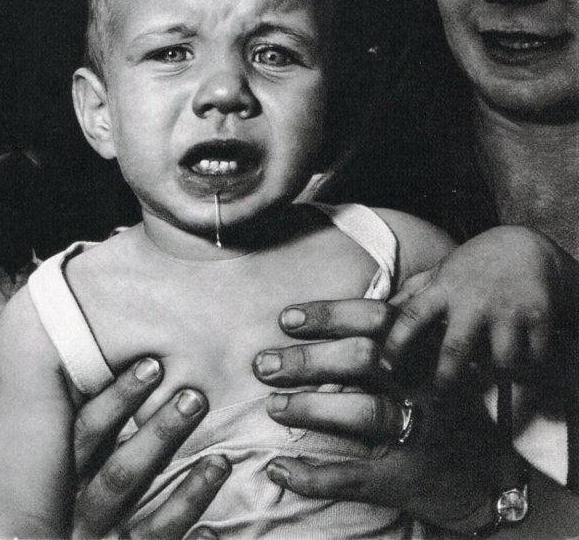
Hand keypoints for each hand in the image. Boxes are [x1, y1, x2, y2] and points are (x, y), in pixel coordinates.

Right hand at [72, 357, 228, 538]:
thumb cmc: (72, 501)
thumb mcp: (70, 465)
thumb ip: (90, 431)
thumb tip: (136, 365)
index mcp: (65, 481)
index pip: (87, 433)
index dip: (117, 399)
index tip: (152, 365)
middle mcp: (81, 517)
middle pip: (119, 475)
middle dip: (159, 435)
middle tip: (194, 398)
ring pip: (149, 525)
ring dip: (189, 493)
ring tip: (220, 461)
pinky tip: (214, 532)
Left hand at [253, 299, 511, 533]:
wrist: (501, 470)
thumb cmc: (458, 397)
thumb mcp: (442, 351)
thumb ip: (410, 321)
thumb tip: (368, 287)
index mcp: (430, 347)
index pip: (378, 319)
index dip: (329, 316)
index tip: (285, 319)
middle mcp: (427, 384)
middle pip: (364, 361)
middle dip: (308, 361)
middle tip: (263, 365)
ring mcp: (424, 432)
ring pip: (365, 413)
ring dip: (310, 409)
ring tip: (273, 407)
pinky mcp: (412, 477)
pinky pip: (358, 477)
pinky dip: (314, 477)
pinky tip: (279, 470)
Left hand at [386, 226, 574, 390]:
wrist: (527, 246)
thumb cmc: (475, 265)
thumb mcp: (440, 271)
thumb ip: (412, 293)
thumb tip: (378, 310)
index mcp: (444, 288)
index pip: (412, 316)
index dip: (395, 343)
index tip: (386, 368)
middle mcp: (473, 300)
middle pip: (456, 350)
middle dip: (445, 380)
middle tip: (440, 399)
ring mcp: (508, 309)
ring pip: (501, 362)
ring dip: (497, 376)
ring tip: (493, 377)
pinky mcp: (540, 317)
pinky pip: (534, 360)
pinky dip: (528, 369)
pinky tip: (522, 365)